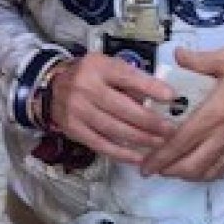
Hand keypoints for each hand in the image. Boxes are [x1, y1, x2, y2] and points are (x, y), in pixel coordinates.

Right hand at [46, 52, 176, 164]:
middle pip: (122, 108)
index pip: (127, 77)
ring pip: (114, 129)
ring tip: (160, 144)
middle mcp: (86, 88)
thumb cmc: (90, 76)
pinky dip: (122, 153)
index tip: (171, 97)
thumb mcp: (108, 66)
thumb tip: (160, 98)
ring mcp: (78, 110)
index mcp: (98, 67)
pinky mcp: (74, 129)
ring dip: (140, 139)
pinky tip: (139, 157)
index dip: (150, 88)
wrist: (52, 87)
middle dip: (150, 121)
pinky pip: (101, 145)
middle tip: (171, 130)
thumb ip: (131, 80)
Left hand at [139, 45, 223, 181]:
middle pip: (192, 167)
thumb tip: (177, 55)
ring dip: (188, 175)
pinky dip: (209, 170)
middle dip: (170, 172)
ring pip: (210, 172)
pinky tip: (201, 162)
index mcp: (215, 114)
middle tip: (154, 168)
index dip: (160, 158)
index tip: (145, 166)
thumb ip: (199, 60)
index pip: (180, 143)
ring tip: (174, 169)